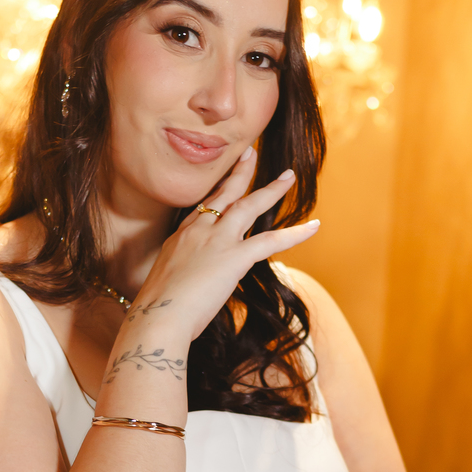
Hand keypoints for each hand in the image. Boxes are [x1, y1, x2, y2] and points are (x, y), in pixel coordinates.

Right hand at [123, 148, 319, 345]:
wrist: (157, 318)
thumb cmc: (158, 310)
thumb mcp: (165, 282)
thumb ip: (182, 275)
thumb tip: (190, 285)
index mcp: (181, 237)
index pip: (203, 207)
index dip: (217, 191)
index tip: (227, 178)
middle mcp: (199, 231)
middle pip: (224, 194)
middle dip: (239, 172)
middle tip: (251, 153)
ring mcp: (217, 241)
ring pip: (249, 206)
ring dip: (272, 190)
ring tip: (289, 176)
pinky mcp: (234, 257)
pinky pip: (271, 240)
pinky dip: (295, 234)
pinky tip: (313, 226)